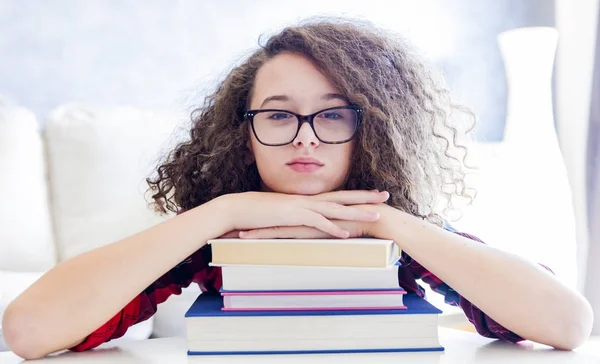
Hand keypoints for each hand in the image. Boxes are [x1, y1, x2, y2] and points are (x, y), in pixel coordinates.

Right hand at [215, 190, 388, 238]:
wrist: (236, 209)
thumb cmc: (256, 214)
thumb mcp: (280, 215)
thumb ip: (294, 217)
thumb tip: (303, 222)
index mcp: (305, 200)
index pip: (336, 196)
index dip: (355, 195)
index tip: (372, 194)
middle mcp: (307, 200)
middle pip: (342, 197)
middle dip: (365, 197)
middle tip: (385, 196)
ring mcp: (300, 207)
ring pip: (335, 208)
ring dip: (356, 212)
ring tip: (376, 215)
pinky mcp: (292, 216)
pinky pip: (316, 222)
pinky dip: (332, 228)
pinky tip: (346, 234)